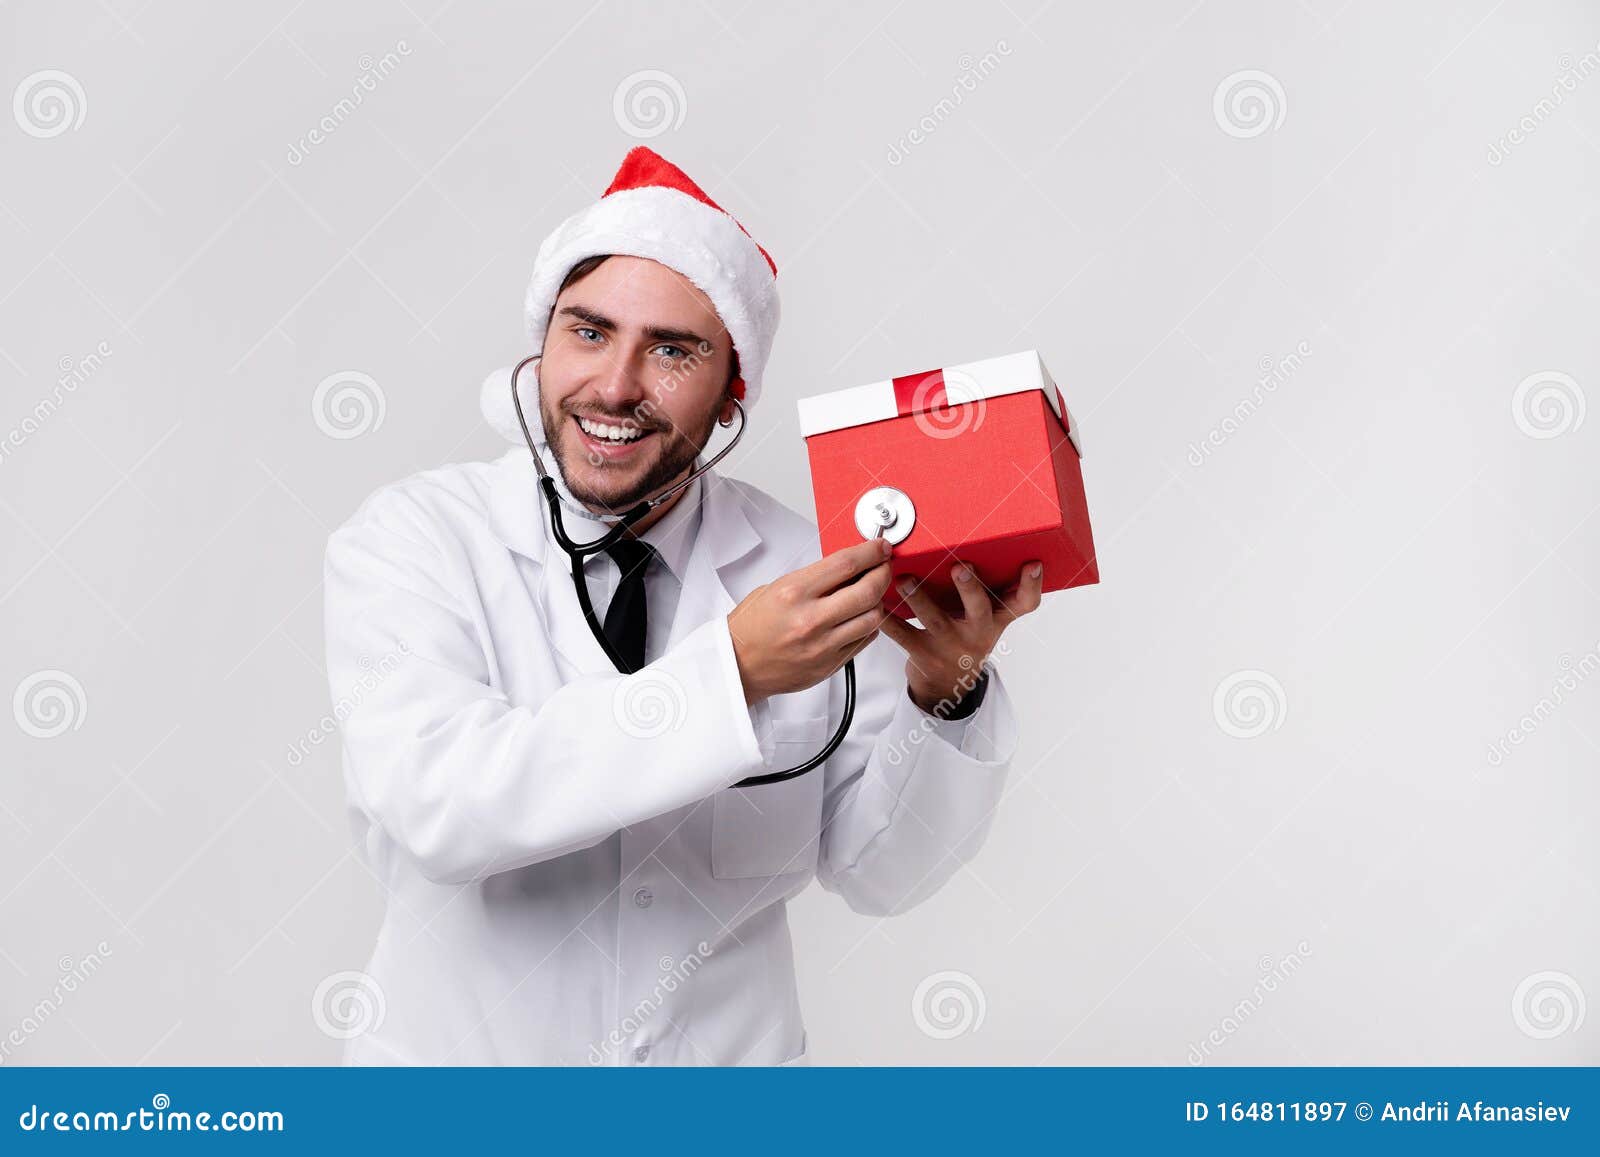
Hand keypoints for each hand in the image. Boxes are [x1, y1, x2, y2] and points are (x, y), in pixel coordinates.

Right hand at [727, 537, 893, 705]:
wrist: (738, 665)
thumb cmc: (752, 626)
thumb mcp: (775, 588)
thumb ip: (813, 579)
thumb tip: (848, 568)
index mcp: (794, 593)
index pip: (846, 564)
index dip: (871, 552)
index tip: (880, 548)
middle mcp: (810, 619)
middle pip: (867, 590)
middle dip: (883, 573)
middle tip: (884, 567)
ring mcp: (822, 645)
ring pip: (872, 618)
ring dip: (878, 602)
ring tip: (871, 594)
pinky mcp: (829, 665)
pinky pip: (864, 641)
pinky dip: (869, 626)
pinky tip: (861, 617)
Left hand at [879, 560, 1044, 714]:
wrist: (949, 682)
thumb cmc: (967, 635)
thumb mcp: (987, 616)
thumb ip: (989, 588)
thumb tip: (986, 540)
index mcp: (996, 618)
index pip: (1023, 603)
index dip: (1031, 585)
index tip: (1032, 564)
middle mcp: (977, 632)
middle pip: (979, 609)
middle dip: (969, 588)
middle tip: (961, 567)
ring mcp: (950, 645)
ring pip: (935, 620)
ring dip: (918, 597)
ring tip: (905, 578)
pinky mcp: (924, 654)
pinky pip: (903, 636)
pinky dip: (887, 620)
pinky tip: (877, 604)